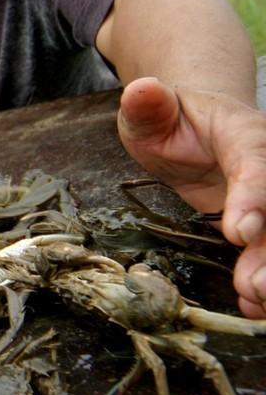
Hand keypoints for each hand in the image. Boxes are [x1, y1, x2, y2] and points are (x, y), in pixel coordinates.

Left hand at [118, 77, 265, 316]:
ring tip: (256, 300)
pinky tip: (255, 305)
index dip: (254, 197)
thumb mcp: (151, 111)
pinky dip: (265, 278)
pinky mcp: (263, 222)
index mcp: (246, 134)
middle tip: (255, 284)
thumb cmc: (172, 119)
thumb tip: (141, 89)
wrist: (197, 127)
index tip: (240, 231)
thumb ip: (147, 106)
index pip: (257, 163)